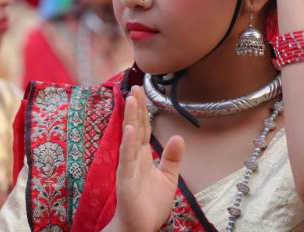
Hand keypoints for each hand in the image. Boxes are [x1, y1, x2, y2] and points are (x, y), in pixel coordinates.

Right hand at [103, 86, 183, 231]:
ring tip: (132, 98)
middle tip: (135, 86)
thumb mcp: (168, 178)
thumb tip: (177, 136)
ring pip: (129, 137)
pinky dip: (128, 143)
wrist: (140, 227)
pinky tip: (131, 129)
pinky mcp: (126, 178)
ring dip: (131, 118)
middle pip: (135, 126)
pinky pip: (127, 158)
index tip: (141, 90)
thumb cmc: (150, 204)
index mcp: (142, 155)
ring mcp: (128, 166)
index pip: (143, 127)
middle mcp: (133, 156)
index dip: (143, 109)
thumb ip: (172, 157)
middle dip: (135, 106)